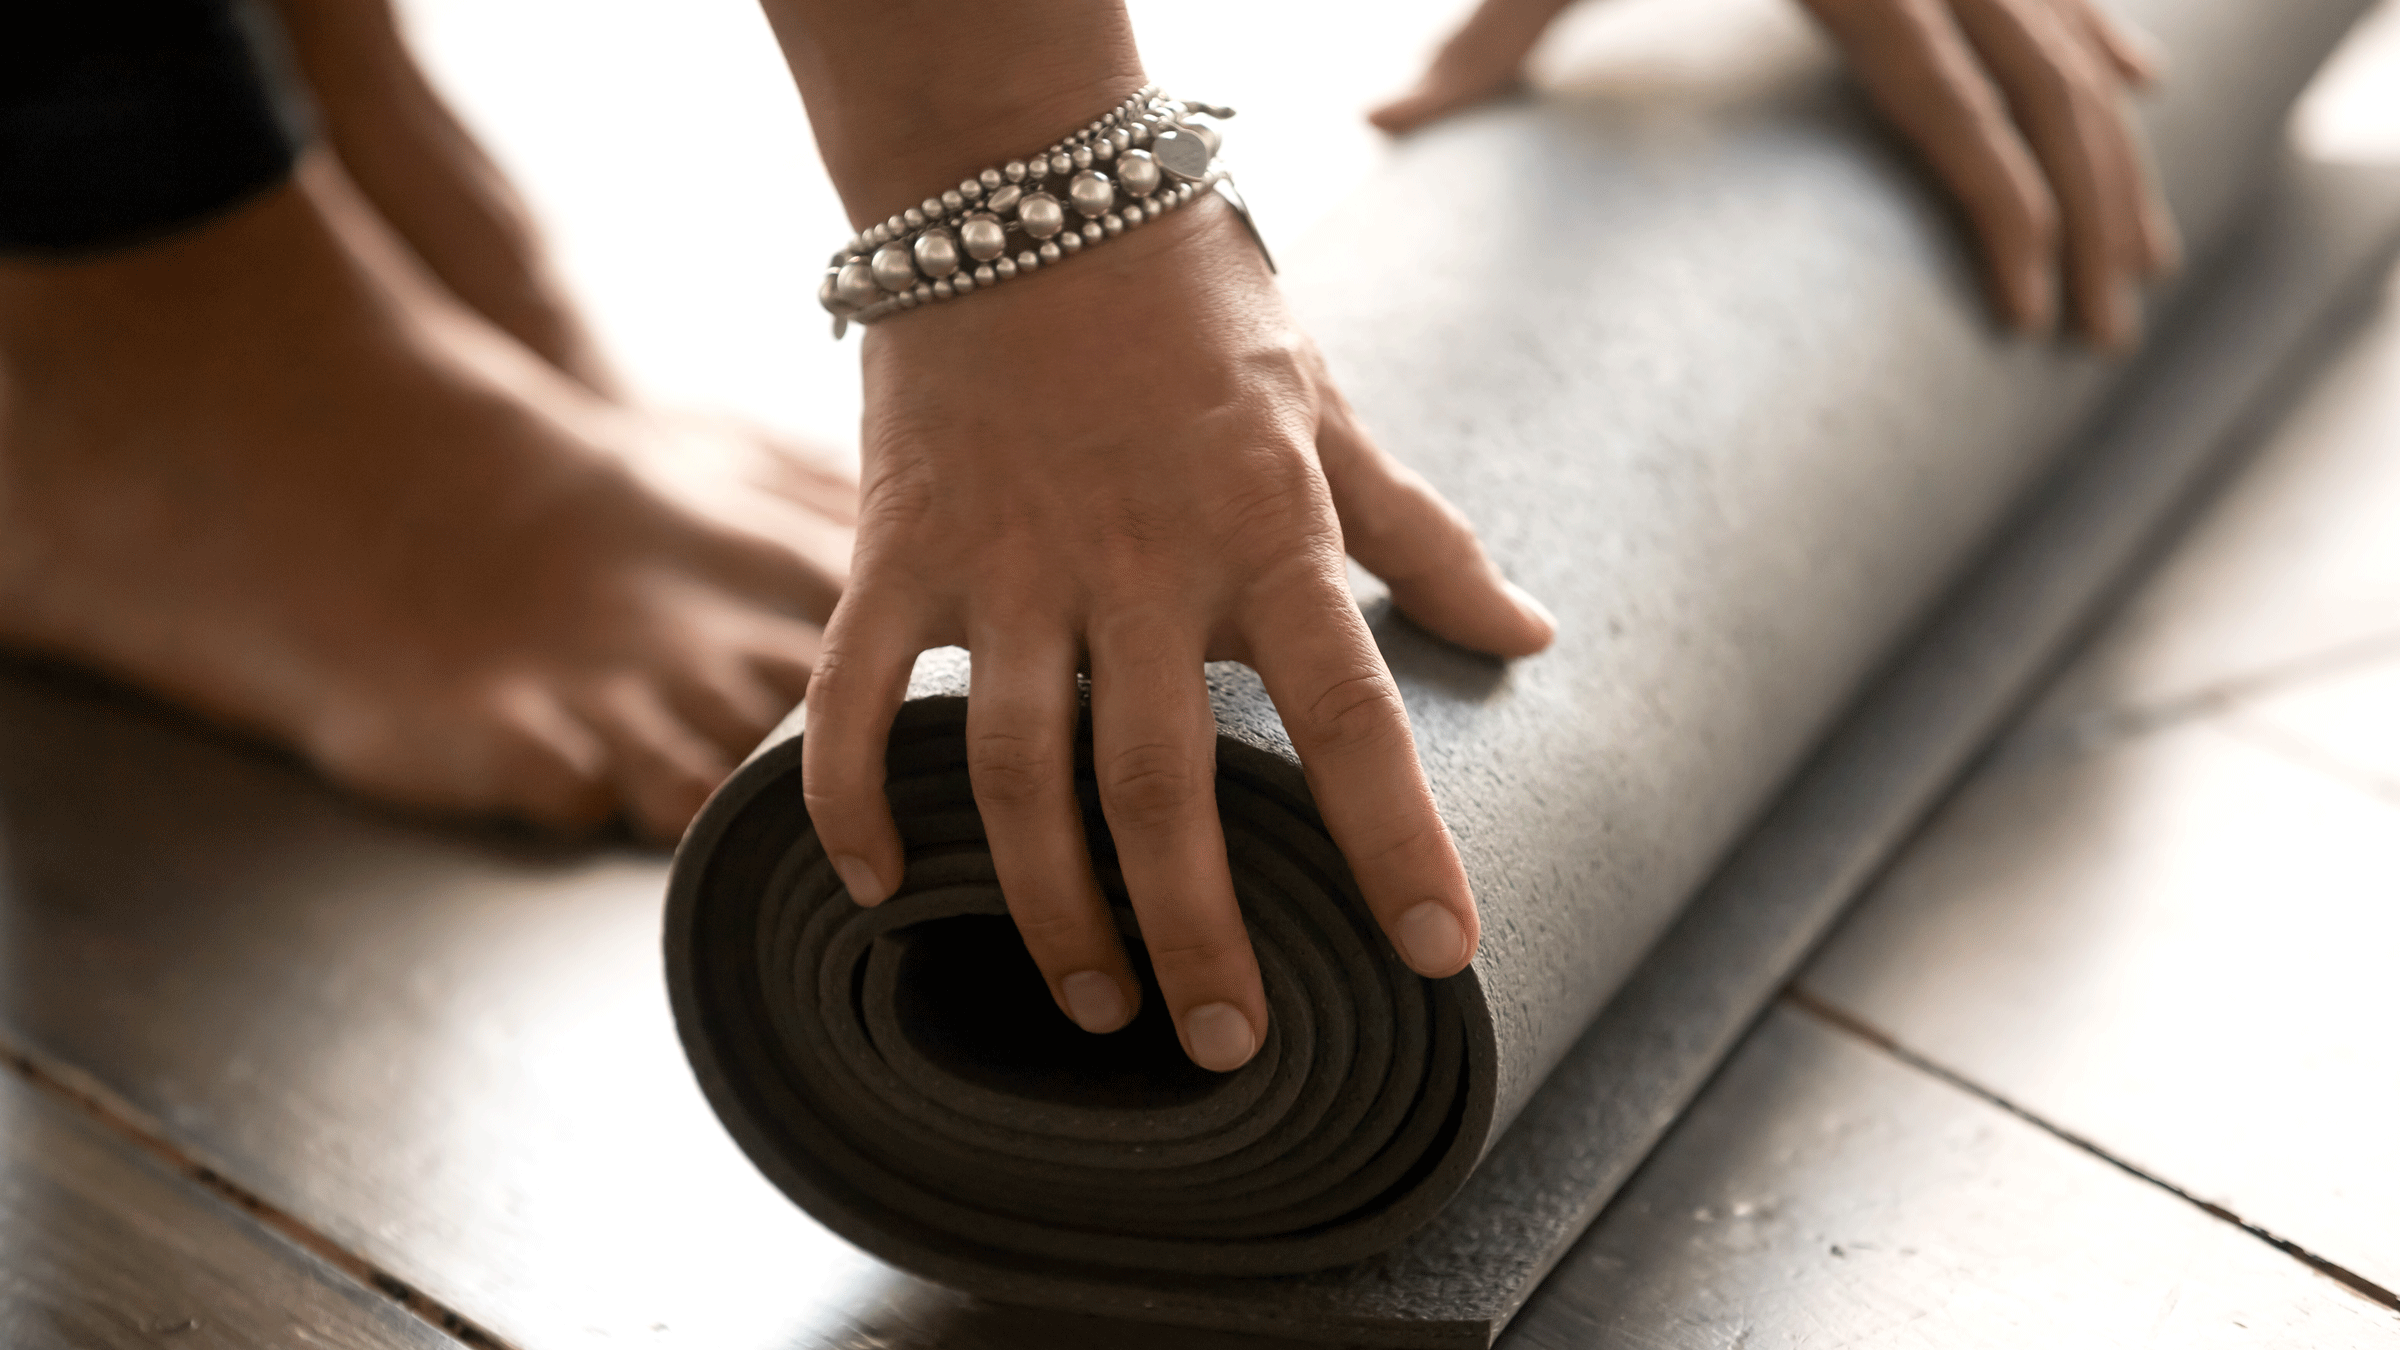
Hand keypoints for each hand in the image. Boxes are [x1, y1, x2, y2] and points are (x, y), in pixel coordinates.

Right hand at [800, 200, 1557, 1071]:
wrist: (1024, 182)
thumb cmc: (1195, 302)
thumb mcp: (1331, 410)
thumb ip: (1424, 533)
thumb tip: (1531, 632)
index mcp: (1265, 530)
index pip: (1352, 714)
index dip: (1400, 842)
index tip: (1437, 958)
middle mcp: (1138, 562)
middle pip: (1164, 790)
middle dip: (1197, 935)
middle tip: (1223, 1046)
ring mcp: (1006, 562)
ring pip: (1015, 774)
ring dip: (1050, 908)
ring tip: (1092, 1004)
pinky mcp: (898, 548)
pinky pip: (855, 698)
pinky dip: (853, 800)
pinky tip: (879, 888)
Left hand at [1370, 0, 2178, 347]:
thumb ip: (1483, 41)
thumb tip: (1380, 126)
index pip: (1955, 121)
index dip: (2008, 224)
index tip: (2031, 321)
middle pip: (2050, 102)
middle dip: (2094, 222)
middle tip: (2109, 336)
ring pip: (2078, 47)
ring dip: (2119, 156)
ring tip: (2146, 262)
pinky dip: (2103, 38)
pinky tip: (2139, 90)